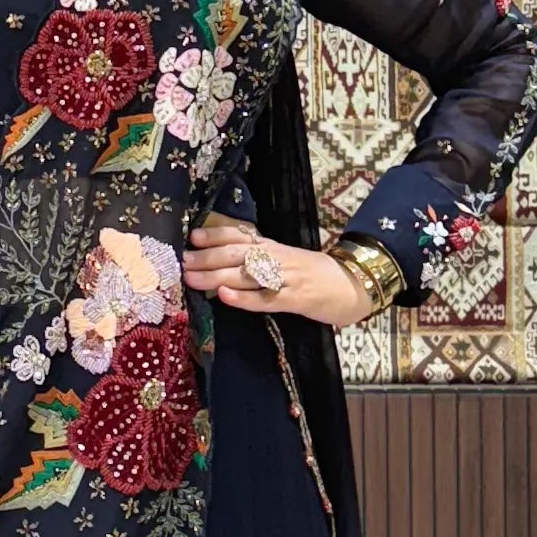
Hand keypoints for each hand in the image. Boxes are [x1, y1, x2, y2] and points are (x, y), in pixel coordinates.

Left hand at [182, 214, 375, 328]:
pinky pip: (265, 299)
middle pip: (238, 255)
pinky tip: (225, 297)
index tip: (192, 236)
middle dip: (208, 257)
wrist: (353, 284)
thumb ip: (260, 257)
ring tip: (192, 278)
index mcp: (273, 247)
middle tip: (183, 261)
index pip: (241, 236)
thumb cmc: (315, 274)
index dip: (217, 235)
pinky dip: (243, 299)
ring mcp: (285, 278)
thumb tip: (224, 259)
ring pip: (246, 276)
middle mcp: (277, 258)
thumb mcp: (286, 258)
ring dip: (216, 277)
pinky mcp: (294, 300)